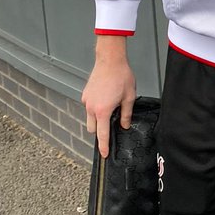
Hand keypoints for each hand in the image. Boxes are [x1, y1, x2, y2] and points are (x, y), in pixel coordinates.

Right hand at [81, 36, 136, 157]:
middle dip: (100, 132)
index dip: (103, 146)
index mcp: (103, 111)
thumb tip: (124, 126)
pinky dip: (95, 110)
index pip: (102, 134)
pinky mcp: (85, 94)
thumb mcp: (129, 97)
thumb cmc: (121, 77)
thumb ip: (126, 114)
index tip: (104, 154)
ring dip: (98, 120)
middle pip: (93, 129)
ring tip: (111, 111)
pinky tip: (106, 102)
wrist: (110, 60)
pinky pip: (89, 108)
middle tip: (112, 128)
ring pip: (90, 118)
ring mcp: (86, 100)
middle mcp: (91, 107)